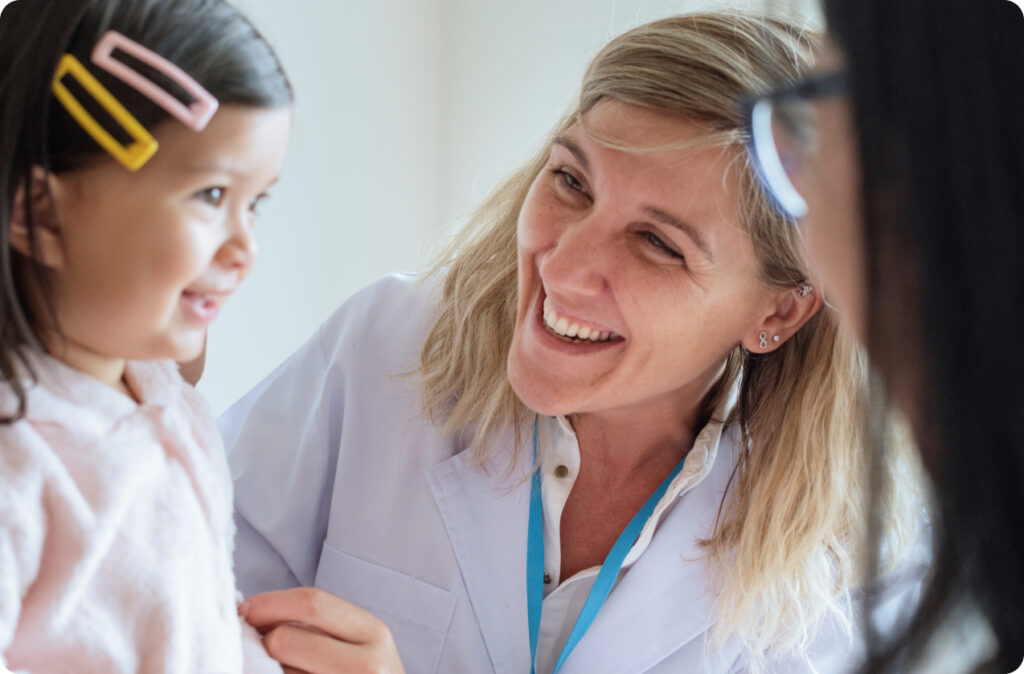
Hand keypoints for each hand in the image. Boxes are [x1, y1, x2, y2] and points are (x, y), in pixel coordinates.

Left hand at [239, 587, 405, 673]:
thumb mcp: (359, 643)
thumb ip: (319, 626)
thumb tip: (253, 615)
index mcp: (372, 631)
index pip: (311, 603)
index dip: (269, 603)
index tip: (244, 610)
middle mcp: (368, 663)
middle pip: (286, 639)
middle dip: (262, 642)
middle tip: (253, 648)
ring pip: (281, 671)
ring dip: (267, 669)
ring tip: (280, 669)